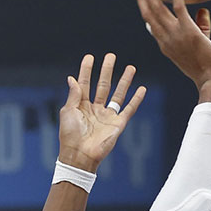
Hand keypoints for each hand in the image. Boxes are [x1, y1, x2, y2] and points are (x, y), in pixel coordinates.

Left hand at [58, 52, 147, 172]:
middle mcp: (95, 109)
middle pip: (103, 85)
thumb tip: (72, 78)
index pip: (85, 83)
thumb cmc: (70, 135)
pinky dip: (136, 99)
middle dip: (107, 70)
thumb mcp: (68, 111)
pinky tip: (142, 88)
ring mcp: (107, 116)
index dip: (87, 70)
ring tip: (130, 67)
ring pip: (118, 94)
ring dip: (124, 81)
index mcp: (81, 105)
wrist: (80, 154)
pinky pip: (129, 109)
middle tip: (111, 56)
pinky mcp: (118, 124)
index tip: (90, 57)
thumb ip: (73, 94)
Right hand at [129, 0, 210, 104]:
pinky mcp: (189, 31)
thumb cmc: (209, 67)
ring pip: (156, 9)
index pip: (151, 24)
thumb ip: (201, 26)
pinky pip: (179, 8)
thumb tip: (203, 10)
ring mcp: (176, 35)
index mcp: (165, 45)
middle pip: (148, 13)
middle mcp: (166, 39)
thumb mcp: (200, 44)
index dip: (144, 8)